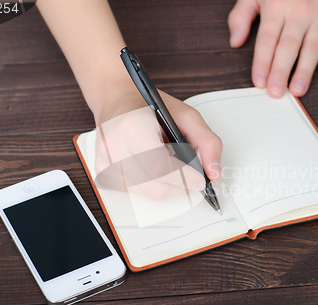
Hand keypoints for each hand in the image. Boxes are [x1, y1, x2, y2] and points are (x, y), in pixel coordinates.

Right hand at [94, 90, 222, 200]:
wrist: (115, 99)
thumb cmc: (148, 106)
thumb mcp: (185, 115)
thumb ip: (207, 142)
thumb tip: (214, 173)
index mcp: (132, 127)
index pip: (161, 166)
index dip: (184, 177)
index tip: (200, 179)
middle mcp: (113, 146)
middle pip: (155, 186)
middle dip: (180, 186)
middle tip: (193, 177)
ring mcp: (105, 161)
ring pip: (147, 193)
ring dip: (167, 185)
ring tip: (171, 165)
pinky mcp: (102, 172)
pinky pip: (136, 191)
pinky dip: (152, 184)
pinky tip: (153, 167)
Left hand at [228, 0, 317, 96]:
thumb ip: (241, 15)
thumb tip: (235, 41)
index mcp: (276, 7)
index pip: (267, 40)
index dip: (262, 62)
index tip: (259, 81)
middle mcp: (298, 13)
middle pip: (288, 47)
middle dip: (281, 72)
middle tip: (276, 92)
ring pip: (311, 48)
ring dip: (304, 71)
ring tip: (297, 90)